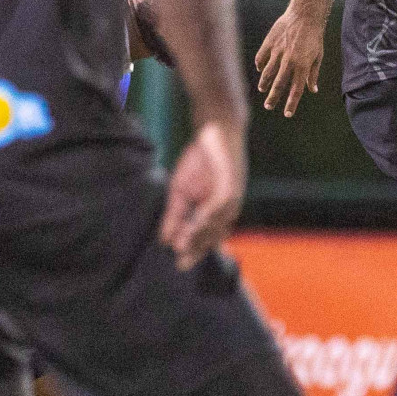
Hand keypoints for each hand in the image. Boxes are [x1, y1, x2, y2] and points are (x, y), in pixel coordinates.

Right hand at [160, 121, 245, 269]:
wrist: (214, 131)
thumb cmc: (200, 162)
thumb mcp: (180, 191)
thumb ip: (174, 216)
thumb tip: (164, 240)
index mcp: (217, 212)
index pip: (208, 238)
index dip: (195, 251)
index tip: (180, 265)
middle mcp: (228, 209)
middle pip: (214, 235)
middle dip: (197, 248)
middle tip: (182, 262)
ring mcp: (232, 197)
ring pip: (218, 223)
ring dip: (200, 235)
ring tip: (183, 246)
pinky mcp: (232, 183)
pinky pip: (221, 204)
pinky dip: (209, 215)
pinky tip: (196, 223)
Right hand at [254, 9, 324, 116]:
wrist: (305, 15)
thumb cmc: (314, 37)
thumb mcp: (318, 56)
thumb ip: (313, 74)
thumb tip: (312, 90)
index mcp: (302, 66)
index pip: (296, 90)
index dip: (291, 103)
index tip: (287, 114)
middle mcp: (289, 61)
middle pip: (279, 84)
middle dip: (273, 97)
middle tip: (268, 106)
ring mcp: (278, 52)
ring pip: (268, 72)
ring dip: (265, 83)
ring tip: (262, 90)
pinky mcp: (270, 43)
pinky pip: (261, 57)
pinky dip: (260, 65)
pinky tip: (259, 70)